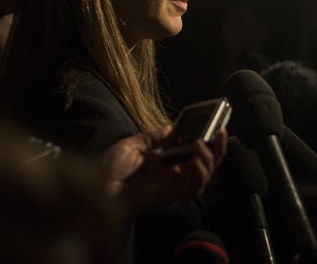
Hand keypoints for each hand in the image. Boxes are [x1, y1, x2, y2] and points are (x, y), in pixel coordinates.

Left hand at [102, 127, 227, 216]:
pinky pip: (195, 187)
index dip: (204, 138)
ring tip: (201, 144)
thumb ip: (152, 137)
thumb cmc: (109, 170)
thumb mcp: (131, 146)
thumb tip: (172, 128)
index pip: (191, 149)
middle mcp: (172, 172)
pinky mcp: (172, 194)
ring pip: (205, 175)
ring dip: (209, 159)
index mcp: (164, 160)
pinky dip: (200, 173)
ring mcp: (173, 183)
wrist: (96, 190)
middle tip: (220, 132)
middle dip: (216, 148)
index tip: (211, 123)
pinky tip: (195, 161)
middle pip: (204, 162)